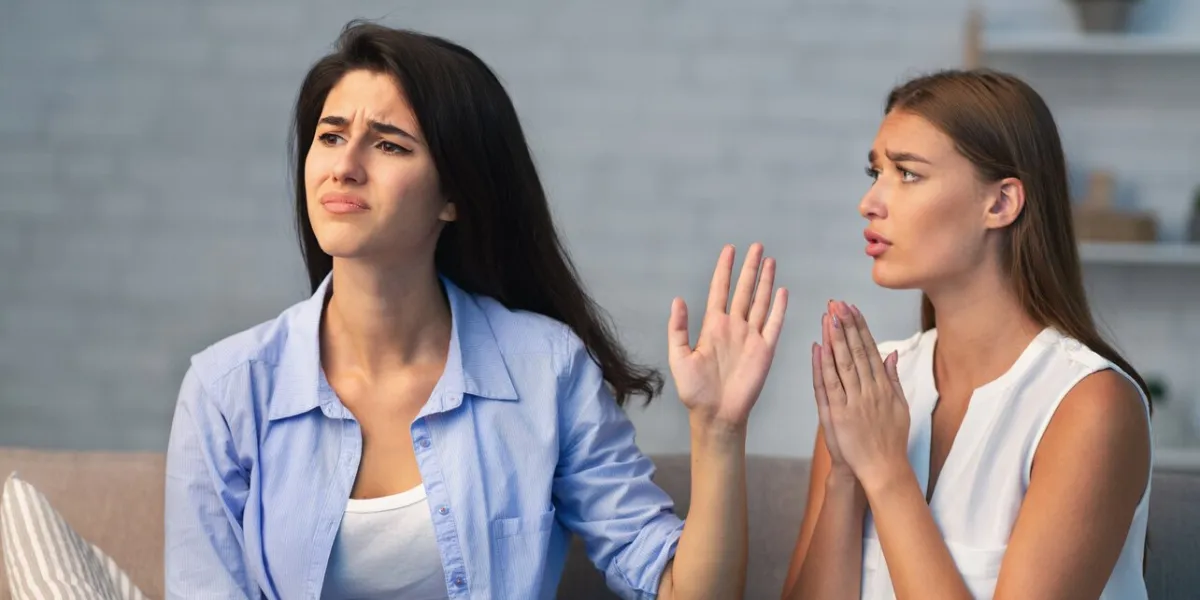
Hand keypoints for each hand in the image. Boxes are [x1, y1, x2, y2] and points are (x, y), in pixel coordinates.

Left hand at [668, 243, 788, 429]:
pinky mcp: (765, 351)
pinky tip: (781, 291)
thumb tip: (677, 300)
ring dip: (765, 282)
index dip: (725, 269)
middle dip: (750, 268)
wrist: (716, 414)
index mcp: (713, 326)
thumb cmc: (695, 390)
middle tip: (756, 246)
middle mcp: (733, 327)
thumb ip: (678, 329)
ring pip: (760, 302)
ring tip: (769, 260)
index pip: (720, 290)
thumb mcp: (679, 358)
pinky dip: (778, 308)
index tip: (729, 249)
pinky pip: (773, 324)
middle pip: (743, 290)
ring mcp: (750, 337)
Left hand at [815, 300, 909, 491]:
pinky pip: (828, 386)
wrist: (883, 469)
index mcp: (884, 386)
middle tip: (836, 303)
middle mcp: (869, 390)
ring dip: (834, 339)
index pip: (870, 349)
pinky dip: (822, 366)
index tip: (851, 308)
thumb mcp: (900, 406)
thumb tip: (892, 353)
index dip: (860, 327)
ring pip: (842, 364)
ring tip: (827, 316)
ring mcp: (853, 401)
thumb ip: (894, 378)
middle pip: (856, 351)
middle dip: (845, 325)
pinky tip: (818, 348)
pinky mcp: (838, 414)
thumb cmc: (890, 439)